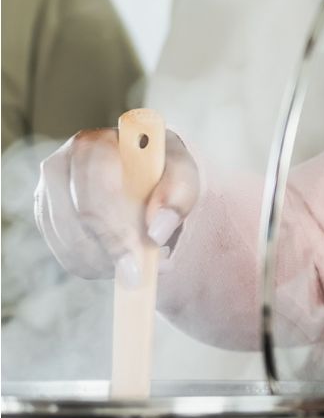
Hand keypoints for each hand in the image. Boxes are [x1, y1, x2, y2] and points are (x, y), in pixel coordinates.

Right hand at [35, 128, 199, 286]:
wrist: (146, 177)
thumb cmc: (164, 172)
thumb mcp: (183, 175)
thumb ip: (178, 196)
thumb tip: (156, 232)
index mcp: (95, 143)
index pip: (94, 187)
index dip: (114, 228)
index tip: (137, 262)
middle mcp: (61, 163)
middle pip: (77, 218)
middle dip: (111, 251)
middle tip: (140, 274)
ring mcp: (47, 192)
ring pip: (69, 243)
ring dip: (106, 262)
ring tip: (140, 261)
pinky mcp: (46, 219)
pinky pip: (66, 255)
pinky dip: (95, 267)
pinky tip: (120, 260)